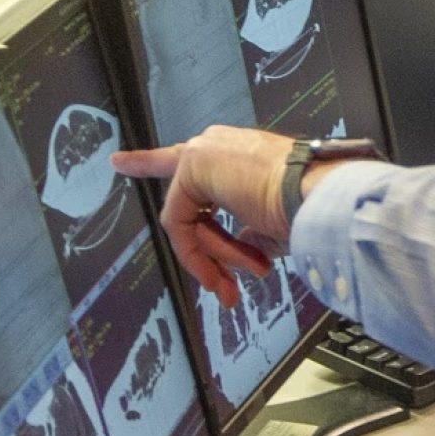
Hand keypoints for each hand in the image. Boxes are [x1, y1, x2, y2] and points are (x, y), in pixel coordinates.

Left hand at [114, 126, 294, 305]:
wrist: (317, 197)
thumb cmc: (308, 208)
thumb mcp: (272, 226)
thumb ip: (246, 232)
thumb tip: (240, 248)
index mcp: (242, 155)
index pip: (188, 161)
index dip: (148, 161)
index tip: (117, 162)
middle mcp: (220, 146)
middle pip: (188, 204)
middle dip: (205, 253)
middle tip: (225, 289)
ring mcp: (206, 150)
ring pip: (187, 218)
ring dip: (216, 255)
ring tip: (246, 273)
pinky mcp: (194, 164)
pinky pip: (181, 222)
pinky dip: (201, 251)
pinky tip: (226, 266)